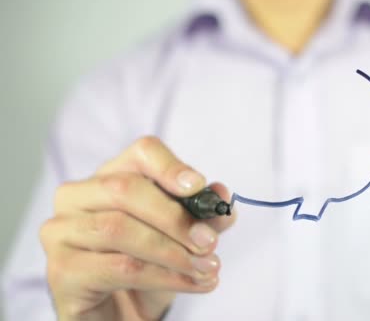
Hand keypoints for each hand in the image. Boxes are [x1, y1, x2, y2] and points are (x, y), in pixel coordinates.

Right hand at [40, 136, 235, 320]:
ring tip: (207, 268)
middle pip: (125, 189)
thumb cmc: (147, 267)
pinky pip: (118, 267)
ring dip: (173, 251)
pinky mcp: (61, 270)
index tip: (198, 185)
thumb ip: (201, 215)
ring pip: (120, 230)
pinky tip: (190, 284)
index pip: (140, 153)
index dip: (170, 166)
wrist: (118, 313)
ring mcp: (62, 232)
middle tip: (209, 243)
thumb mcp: (181, 239)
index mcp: (110, 177)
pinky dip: (163, 276)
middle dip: (175, 218)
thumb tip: (221, 195)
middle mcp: (77, 197)